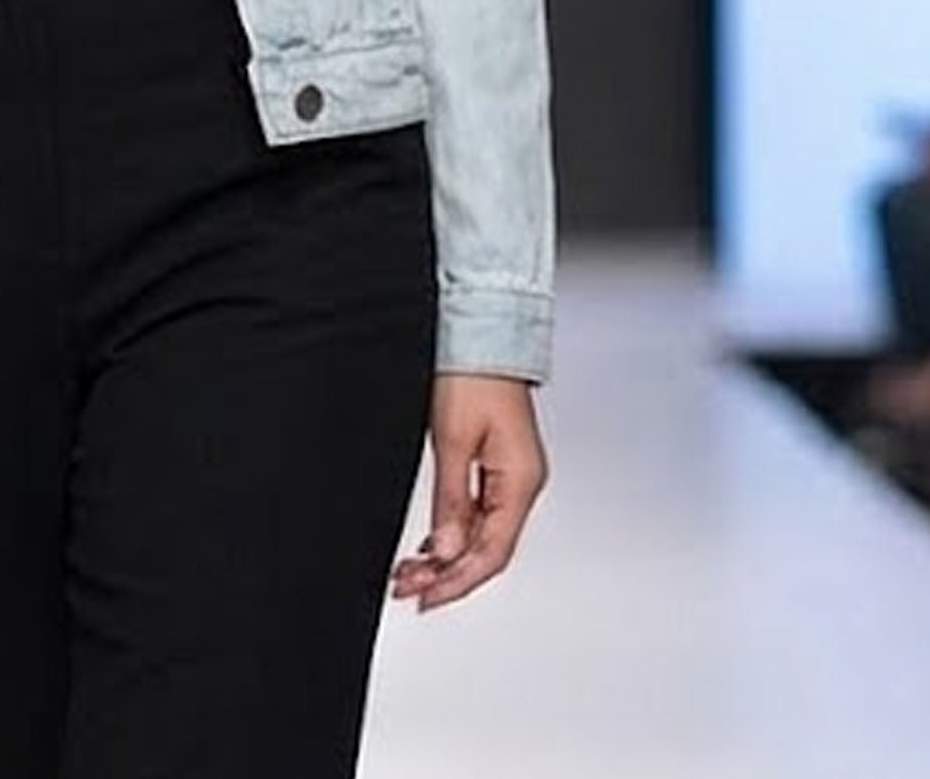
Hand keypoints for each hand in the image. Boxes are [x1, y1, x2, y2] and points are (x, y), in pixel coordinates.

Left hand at [390, 371, 547, 611]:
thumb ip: (452, 501)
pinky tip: (432, 544)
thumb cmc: (474, 373)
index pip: (492, 553)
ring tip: (410, 571)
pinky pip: (481, 511)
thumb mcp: (452, 439)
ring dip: (448, 555)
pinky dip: (455, 531)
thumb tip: (447, 552)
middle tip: (406, 588)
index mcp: (521, 481)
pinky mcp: (498, 461)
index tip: (425, 598)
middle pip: (489, 548)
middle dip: (448, 574)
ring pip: (483, 533)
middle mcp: (522, 482)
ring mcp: (512, 473)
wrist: (482, 330)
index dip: (458, 582)